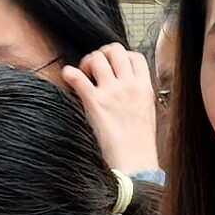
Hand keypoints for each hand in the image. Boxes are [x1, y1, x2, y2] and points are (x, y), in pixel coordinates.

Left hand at [55, 41, 164, 181]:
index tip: (112, 68)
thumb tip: (124, 86)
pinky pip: (77, 76)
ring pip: (97, 58)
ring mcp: (112, 92)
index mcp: (145, 88)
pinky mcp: (95, 103)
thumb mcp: (146, 113)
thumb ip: (136, 95)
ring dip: (87, 62)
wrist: (136, 164)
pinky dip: (70, 73)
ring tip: (84, 76)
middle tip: (95, 70)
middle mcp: (130, 85)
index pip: (134, 56)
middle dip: (102, 54)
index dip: (121, 57)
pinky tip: (68, 77)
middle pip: (115, 50)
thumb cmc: (140, 145)